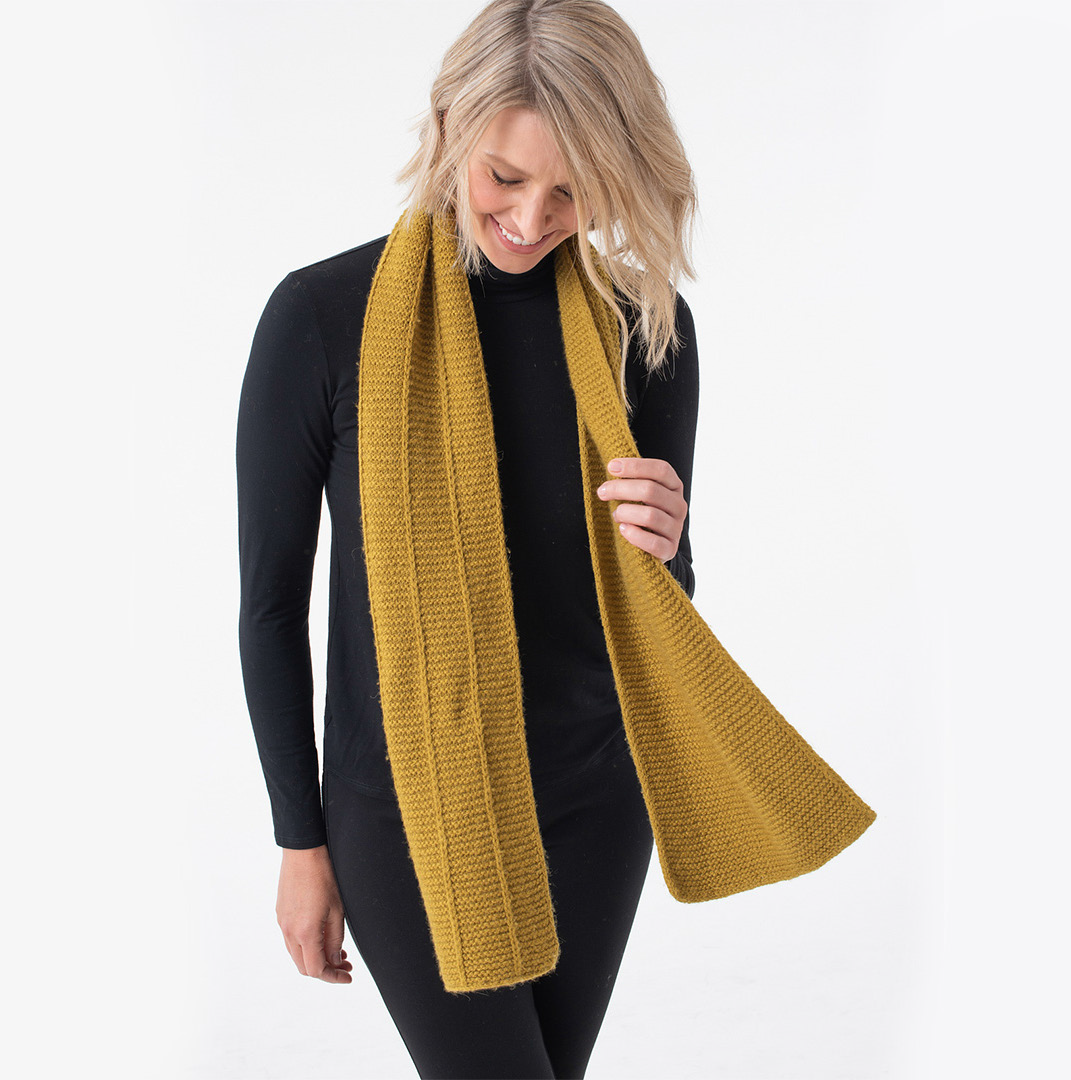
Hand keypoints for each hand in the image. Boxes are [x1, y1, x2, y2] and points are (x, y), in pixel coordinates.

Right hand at [276, 845, 353, 983]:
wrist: (303, 851)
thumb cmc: (324, 876)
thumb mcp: (337, 910)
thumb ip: (335, 939)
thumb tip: (335, 962)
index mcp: (304, 933)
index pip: (316, 969)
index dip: (333, 978)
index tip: (348, 977)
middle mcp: (288, 931)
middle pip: (304, 966)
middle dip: (326, 971)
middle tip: (346, 965)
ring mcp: (281, 922)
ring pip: (296, 954)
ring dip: (315, 958)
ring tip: (338, 952)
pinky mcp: (280, 913)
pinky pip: (291, 939)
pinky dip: (306, 945)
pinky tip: (322, 937)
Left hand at [596, 457, 686, 563]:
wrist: (651, 547)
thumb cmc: (640, 514)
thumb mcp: (639, 494)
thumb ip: (631, 481)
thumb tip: (612, 466)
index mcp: (674, 486)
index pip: (661, 470)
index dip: (636, 466)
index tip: (611, 467)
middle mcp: (679, 506)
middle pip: (651, 490)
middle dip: (620, 488)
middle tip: (602, 492)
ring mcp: (676, 528)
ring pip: (650, 516)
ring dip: (625, 513)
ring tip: (615, 515)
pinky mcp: (670, 549)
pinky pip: (653, 542)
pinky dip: (634, 535)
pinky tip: (623, 529)